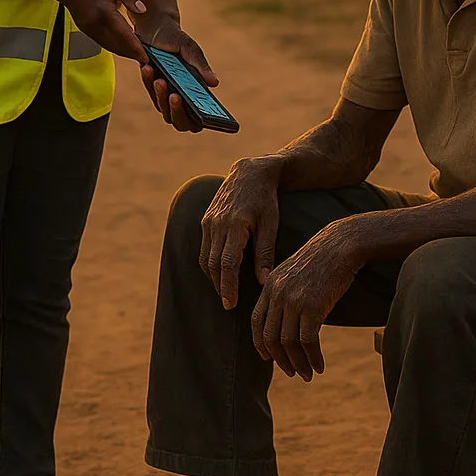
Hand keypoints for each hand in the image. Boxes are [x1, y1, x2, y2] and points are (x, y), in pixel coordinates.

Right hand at [50, 0, 147, 63]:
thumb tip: (142, 10)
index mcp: (103, 9)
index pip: (123, 33)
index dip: (136, 47)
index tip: (147, 57)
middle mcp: (94, 22)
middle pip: (117, 45)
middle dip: (132, 53)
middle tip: (148, 59)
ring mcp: (88, 27)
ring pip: (109, 46)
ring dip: (124, 51)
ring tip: (140, 54)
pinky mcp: (85, 28)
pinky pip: (102, 41)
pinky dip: (115, 45)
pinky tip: (125, 45)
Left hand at [138, 17, 218, 133]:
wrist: (157, 30)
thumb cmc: (179, 42)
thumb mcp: (191, 51)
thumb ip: (201, 67)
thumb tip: (214, 83)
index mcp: (199, 96)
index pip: (201, 121)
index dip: (202, 122)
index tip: (200, 115)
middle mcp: (183, 101)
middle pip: (181, 122)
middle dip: (178, 111)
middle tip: (175, 96)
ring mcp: (166, 98)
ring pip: (164, 110)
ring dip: (162, 96)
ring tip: (160, 80)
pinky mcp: (152, 90)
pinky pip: (151, 92)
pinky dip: (149, 81)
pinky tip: (149, 67)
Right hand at [199, 159, 282, 308]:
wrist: (250, 171)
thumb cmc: (266, 198)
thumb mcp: (271, 223)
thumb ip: (265, 252)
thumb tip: (263, 282)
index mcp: (236, 224)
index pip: (228, 263)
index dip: (229, 286)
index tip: (231, 304)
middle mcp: (218, 223)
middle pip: (214, 264)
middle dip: (220, 286)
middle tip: (229, 303)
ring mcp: (209, 221)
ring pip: (205, 257)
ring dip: (213, 276)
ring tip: (225, 290)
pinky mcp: (205, 219)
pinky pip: (204, 247)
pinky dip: (209, 263)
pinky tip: (220, 272)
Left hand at [251, 222, 358, 380]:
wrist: (341, 244)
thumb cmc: (322, 259)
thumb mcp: (294, 272)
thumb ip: (284, 292)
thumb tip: (284, 320)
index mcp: (270, 285)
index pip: (257, 321)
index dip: (260, 343)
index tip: (268, 358)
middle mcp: (278, 293)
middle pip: (271, 336)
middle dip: (280, 360)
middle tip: (292, 372)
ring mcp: (294, 300)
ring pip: (289, 342)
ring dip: (298, 363)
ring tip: (307, 374)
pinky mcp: (313, 306)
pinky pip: (308, 341)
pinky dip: (313, 358)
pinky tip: (320, 366)